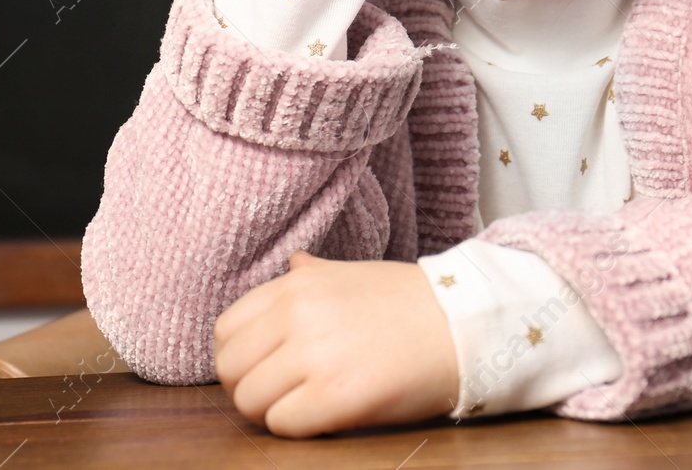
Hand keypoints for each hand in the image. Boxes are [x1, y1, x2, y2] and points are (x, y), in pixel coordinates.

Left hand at [214, 250, 459, 436]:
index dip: (240, 355)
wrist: (465, 325)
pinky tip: (328, 415)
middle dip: (251, 386)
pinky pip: (282, 425)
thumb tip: (292, 263)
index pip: (225, 329)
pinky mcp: (335, 397)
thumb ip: (312, 276)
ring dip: (273, 410)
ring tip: (308, 403)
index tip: (265, 365)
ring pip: (250, 401)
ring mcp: (314, 356)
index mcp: (297, 285)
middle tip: (284, 392)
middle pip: (230, 368)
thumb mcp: (355, 274)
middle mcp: (298, 315)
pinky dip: (298, 427)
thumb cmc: (411, 303)